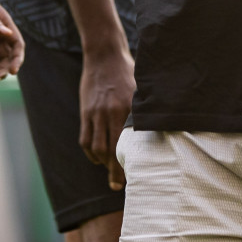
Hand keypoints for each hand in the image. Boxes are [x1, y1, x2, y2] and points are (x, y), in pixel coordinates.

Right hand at [79, 43, 134, 189]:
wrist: (104, 55)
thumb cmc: (127, 72)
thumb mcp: (140, 90)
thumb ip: (143, 110)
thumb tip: (156, 131)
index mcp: (129, 108)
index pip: (129, 143)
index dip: (131, 162)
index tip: (136, 176)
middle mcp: (112, 112)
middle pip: (112, 150)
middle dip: (115, 172)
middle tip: (118, 186)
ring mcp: (96, 113)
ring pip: (97, 147)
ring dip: (103, 164)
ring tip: (109, 172)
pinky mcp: (85, 112)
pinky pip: (85, 139)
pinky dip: (91, 152)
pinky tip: (98, 158)